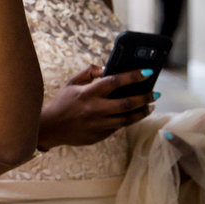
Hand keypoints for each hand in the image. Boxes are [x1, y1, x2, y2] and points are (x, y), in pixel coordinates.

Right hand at [37, 64, 154, 149]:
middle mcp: (95, 109)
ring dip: (142, 111)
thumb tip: (106, 68)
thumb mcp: (70, 84)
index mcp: (88, 93)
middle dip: (145, 97)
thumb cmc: (62, 102)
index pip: (115, 81)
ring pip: (128, 119)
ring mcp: (98, 124)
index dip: (133, 76)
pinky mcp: (100, 135)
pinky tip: (133, 114)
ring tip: (150, 106)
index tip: (148, 71)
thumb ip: (88, 72)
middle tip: (155, 93)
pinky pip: (118, 127)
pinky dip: (128, 119)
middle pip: (128, 103)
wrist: (49, 128)